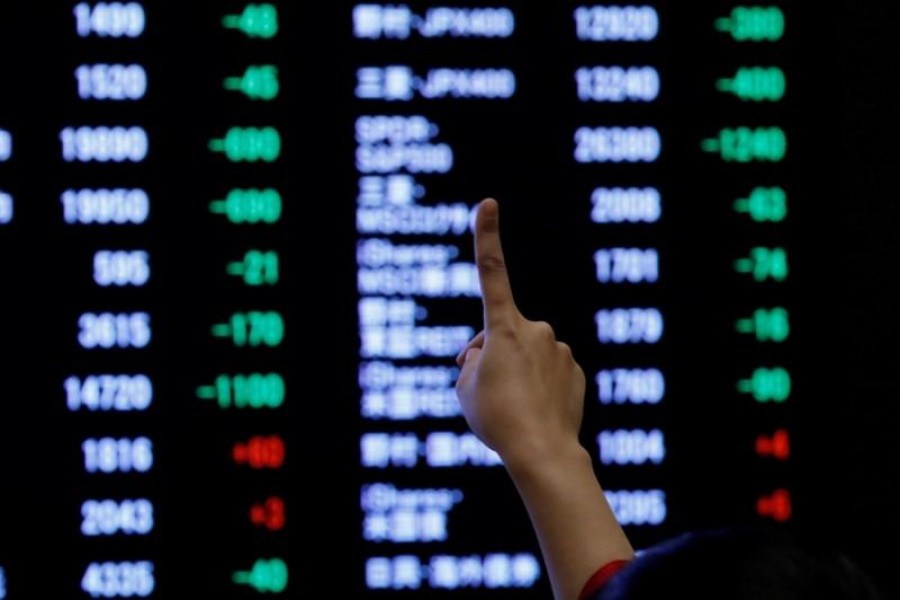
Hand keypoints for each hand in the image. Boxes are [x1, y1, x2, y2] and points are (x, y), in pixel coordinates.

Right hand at [455, 198, 585, 466]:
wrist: (541, 451)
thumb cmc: (495, 419)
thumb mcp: (463, 388)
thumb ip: (472, 363)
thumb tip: (488, 354)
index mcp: (503, 327)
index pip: (491, 273)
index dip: (486, 237)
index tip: (488, 203)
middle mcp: (536, 329)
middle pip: (503, 335)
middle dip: (492, 355)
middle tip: (490, 392)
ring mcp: (560, 349)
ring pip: (528, 355)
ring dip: (517, 373)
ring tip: (514, 407)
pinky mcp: (575, 369)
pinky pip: (549, 372)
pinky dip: (540, 386)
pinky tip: (536, 410)